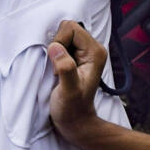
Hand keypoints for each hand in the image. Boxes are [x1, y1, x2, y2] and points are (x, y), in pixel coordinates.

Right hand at [45, 20, 108, 139]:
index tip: (59, 66)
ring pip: (62, 35)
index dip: (59, 43)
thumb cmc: (72, 109)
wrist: (75, 121)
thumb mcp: (69, 91)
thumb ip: (65, 68)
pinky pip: (60, 44)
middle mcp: (92, 48)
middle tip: (58, 69)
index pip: (71, 28)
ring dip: (54, 52)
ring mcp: (84, 52)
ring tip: (58, 71)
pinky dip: (54, 55)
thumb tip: (56, 48)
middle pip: (67, 28)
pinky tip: (57, 71)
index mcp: (95, 52)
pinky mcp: (75, 56)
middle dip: (56, 46)